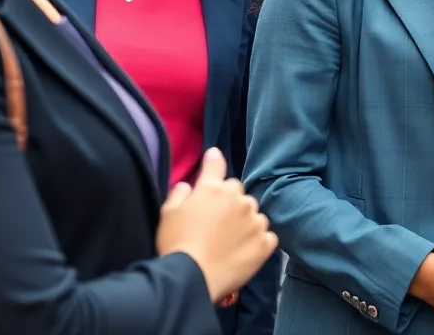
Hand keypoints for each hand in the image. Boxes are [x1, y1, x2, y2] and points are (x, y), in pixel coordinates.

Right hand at [156, 148, 278, 303]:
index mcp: (213, 189)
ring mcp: (255, 220)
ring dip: (245, 221)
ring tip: (230, 240)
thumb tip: (187, 185)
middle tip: (216, 222)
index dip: (213, 160)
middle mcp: (239, 199)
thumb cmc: (176, 244)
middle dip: (228, 201)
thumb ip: (178, 194)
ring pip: (254, 213)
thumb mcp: (167, 214)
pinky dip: (258, 240)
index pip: (216, 166)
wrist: (192, 278)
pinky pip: (266, 235)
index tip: (214, 156)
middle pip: (237, 192)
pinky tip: (245, 250)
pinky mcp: (265, 242)